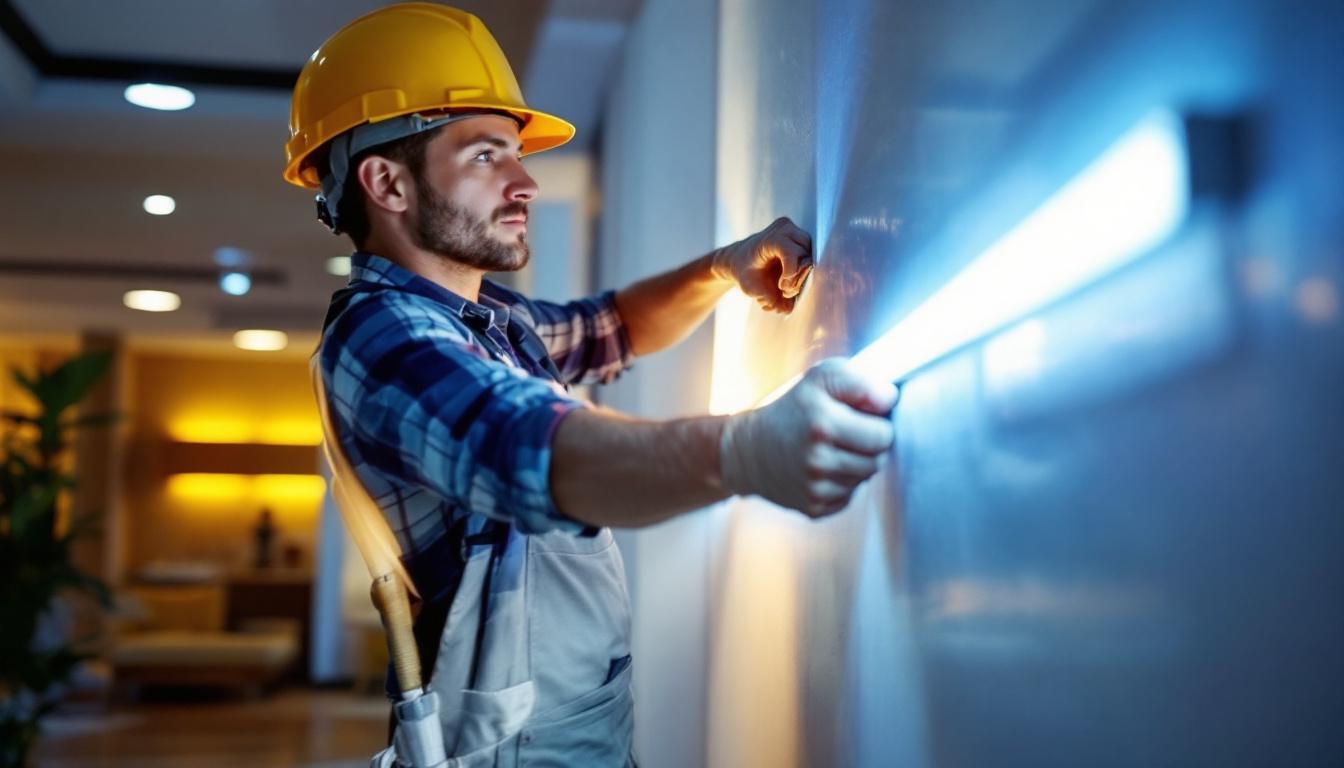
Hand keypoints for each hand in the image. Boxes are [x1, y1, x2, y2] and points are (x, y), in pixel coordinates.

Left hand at [712, 217, 813, 313]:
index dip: (792, 273)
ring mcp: (793, 230)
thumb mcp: (751, 288)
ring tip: (787, 286)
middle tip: (786, 290)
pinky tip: (790, 278)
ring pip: (810, 256)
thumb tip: (786, 309)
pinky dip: (802, 270)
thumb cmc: (745, 272)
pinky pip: (809, 255)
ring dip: (802, 275)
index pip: (792, 252)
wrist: (739, 258)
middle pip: (805, 255)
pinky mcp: (799, 236)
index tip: (783, 287)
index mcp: (769, 238)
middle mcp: (783, 229)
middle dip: (799, 277)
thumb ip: (769, 298)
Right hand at [719, 359, 897, 517]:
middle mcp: (818, 459)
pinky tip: (822, 469)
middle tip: (848, 433)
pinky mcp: (813, 508)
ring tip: (832, 450)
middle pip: (878, 460)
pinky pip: (849, 497)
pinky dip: (841, 483)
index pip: (884, 434)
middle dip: (870, 445)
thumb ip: (860, 381)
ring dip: (856, 464)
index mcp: (823, 423)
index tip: (861, 416)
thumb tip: (890, 399)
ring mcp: (815, 488)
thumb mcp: (820, 378)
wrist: (749, 449)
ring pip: (865, 478)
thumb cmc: (793, 408)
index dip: (878, 423)